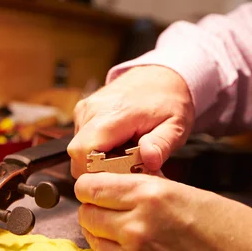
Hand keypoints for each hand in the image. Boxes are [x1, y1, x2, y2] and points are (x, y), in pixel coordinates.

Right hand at [67, 66, 192, 176]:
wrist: (161, 75)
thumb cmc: (168, 101)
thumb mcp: (175, 126)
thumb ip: (161, 144)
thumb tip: (150, 158)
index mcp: (114, 114)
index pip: (83, 153)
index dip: (97, 172)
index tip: (121, 175)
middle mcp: (93, 109)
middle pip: (77, 155)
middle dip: (99, 169)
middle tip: (127, 166)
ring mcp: (86, 108)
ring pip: (78, 149)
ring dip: (98, 158)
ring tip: (125, 151)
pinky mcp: (83, 110)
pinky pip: (81, 138)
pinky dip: (96, 147)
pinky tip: (117, 143)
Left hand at [75, 172, 251, 250]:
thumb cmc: (226, 225)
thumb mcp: (182, 190)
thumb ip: (145, 187)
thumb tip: (116, 185)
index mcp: (150, 194)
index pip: (92, 186)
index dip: (90, 184)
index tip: (93, 185)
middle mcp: (137, 226)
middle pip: (88, 213)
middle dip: (94, 207)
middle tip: (108, 206)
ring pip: (92, 239)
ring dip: (100, 232)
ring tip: (120, 228)